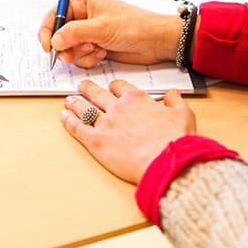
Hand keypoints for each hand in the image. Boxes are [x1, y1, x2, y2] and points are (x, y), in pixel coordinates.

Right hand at [38, 0, 181, 67]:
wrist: (155, 42)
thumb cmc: (134, 26)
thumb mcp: (100, 28)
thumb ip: (73, 33)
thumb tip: (55, 40)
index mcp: (83, 2)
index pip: (55, 14)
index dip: (48, 30)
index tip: (47, 46)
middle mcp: (84, 16)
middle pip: (60, 35)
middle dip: (66, 47)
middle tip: (70, 56)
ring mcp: (90, 33)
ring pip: (70, 48)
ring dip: (80, 54)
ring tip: (96, 50)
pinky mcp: (96, 46)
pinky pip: (81, 57)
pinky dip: (89, 58)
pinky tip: (103, 54)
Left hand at [61, 79, 196, 183]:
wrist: (166, 161)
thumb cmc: (176, 140)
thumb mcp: (183, 114)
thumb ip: (175, 101)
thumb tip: (172, 94)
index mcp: (137, 99)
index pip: (120, 87)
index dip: (114, 86)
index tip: (111, 87)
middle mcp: (118, 108)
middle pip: (98, 94)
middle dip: (88, 89)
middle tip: (82, 86)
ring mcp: (105, 124)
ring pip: (84, 109)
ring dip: (75, 103)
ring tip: (69, 101)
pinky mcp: (96, 141)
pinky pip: (77, 128)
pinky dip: (68, 121)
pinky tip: (64, 117)